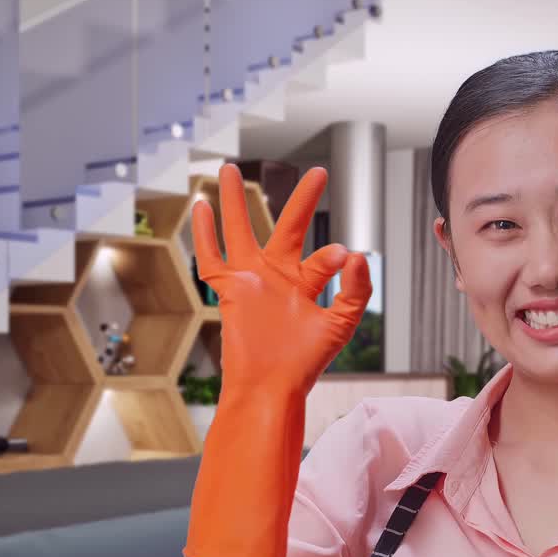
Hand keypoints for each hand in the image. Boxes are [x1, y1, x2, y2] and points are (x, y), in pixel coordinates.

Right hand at [192, 164, 370, 393]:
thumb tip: (355, 254)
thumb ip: (355, 290)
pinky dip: (205, 232)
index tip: (345, 256)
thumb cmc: (304, 363)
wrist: (271, 386)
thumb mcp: (340, 324)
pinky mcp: (229, 289)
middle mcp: (278, 277)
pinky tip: (202, 206)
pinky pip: (211, 256)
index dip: (335, 258)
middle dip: (302, 200)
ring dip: (234, 201)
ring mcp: (251, 280)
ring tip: (228, 170)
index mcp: (306, 285)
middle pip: (288, 227)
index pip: (325, 260)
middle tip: (318, 172)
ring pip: (240, 230)